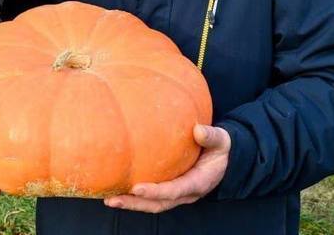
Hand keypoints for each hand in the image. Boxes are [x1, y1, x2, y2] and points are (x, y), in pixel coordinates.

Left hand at [104, 124, 230, 212]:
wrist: (224, 159)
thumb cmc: (220, 148)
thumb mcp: (221, 141)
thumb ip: (211, 137)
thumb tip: (197, 130)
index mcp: (198, 182)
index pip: (174, 190)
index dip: (156, 191)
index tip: (136, 188)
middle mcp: (186, 193)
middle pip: (158, 204)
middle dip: (135, 203)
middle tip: (113, 199)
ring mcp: (177, 193)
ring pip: (152, 204)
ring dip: (131, 203)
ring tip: (109, 199)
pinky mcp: (170, 189)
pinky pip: (151, 196)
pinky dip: (135, 196)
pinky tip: (117, 188)